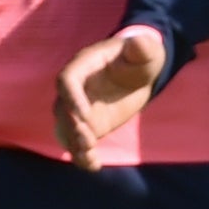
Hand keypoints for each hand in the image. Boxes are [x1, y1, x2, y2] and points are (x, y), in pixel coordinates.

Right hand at [53, 27, 166, 168]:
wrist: (139, 73)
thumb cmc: (140, 57)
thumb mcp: (146, 51)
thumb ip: (142, 48)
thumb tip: (140, 42)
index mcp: (84, 65)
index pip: (67, 80)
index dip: (72, 98)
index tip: (85, 116)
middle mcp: (75, 89)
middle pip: (62, 108)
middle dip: (72, 126)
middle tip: (89, 141)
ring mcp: (78, 109)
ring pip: (65, 128)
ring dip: (73, 143)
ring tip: (89, 156)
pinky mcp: (87, 125)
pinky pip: (77, 142)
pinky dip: (82, 156)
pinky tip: (93, 166)